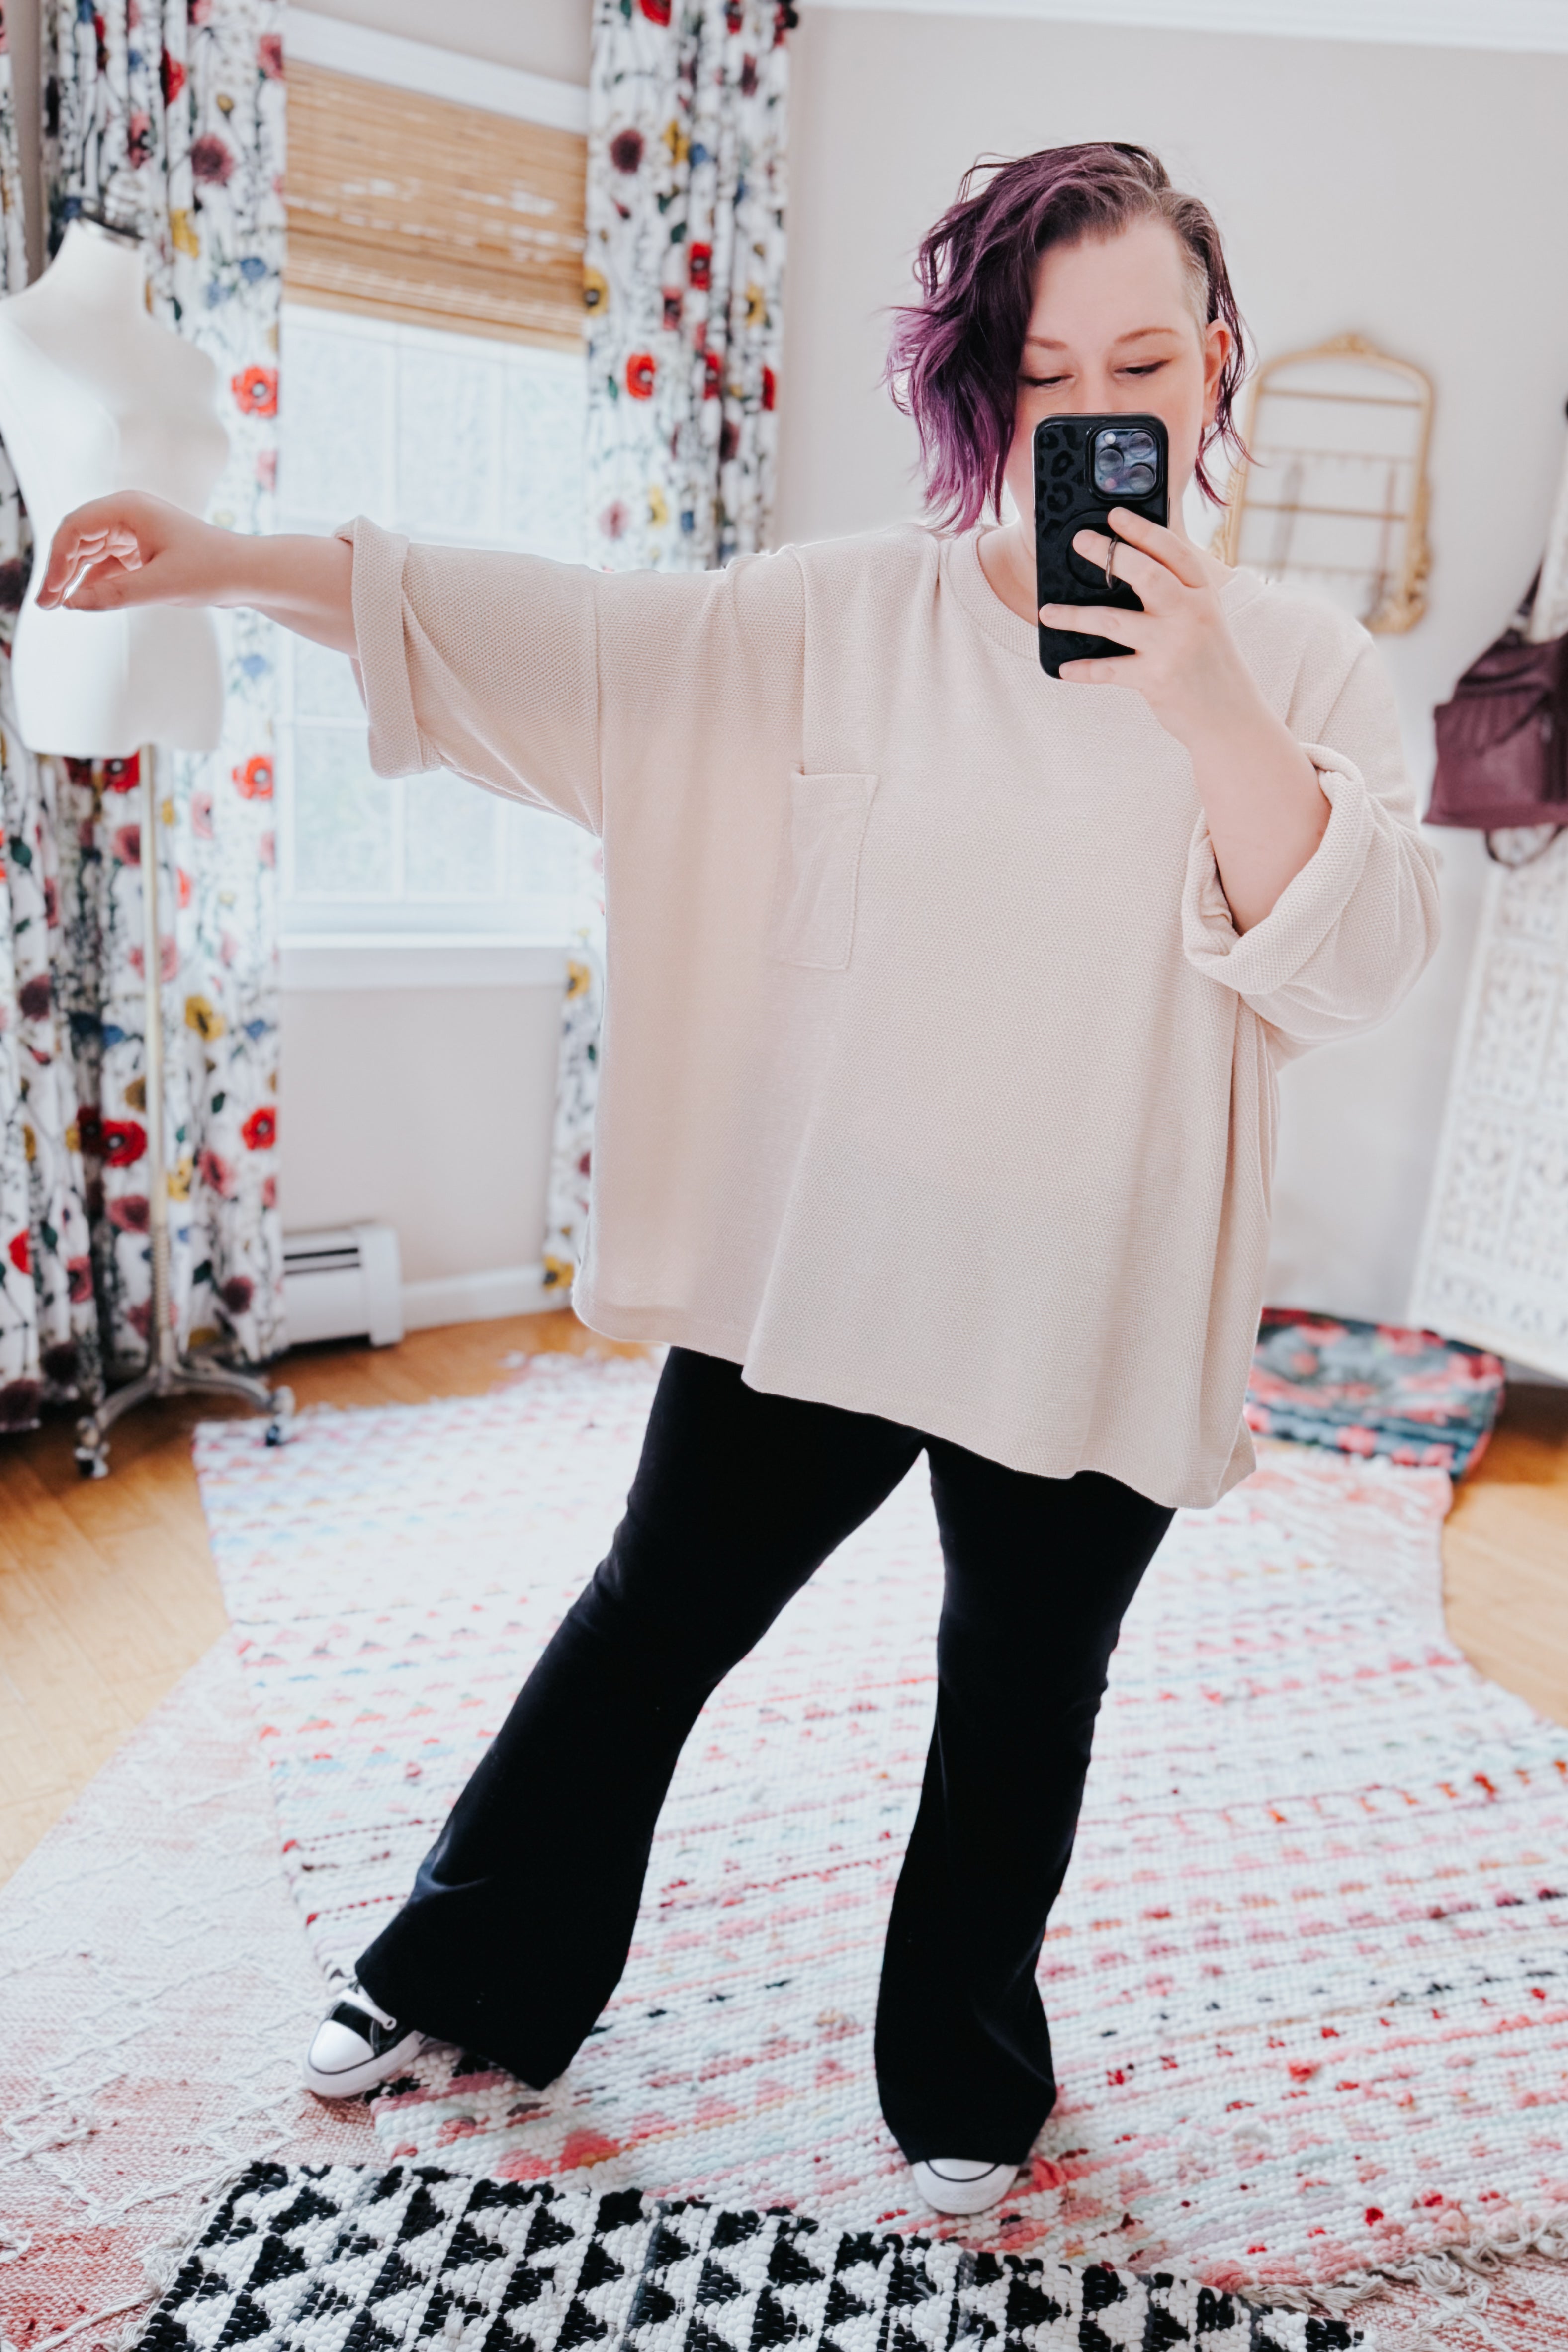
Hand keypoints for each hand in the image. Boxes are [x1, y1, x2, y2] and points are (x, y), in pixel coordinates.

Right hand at [37, 491, 234, 612]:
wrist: (247, 573)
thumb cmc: (212, 570)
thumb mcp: (161, 585)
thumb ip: (115, 593)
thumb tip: (73, 603)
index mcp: (129, 508)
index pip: (76, 527)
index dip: (57, 559)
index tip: (51, 591)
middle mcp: (127, 514)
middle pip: (78, 537)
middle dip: (60, 569)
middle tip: (45, 603)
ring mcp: (133, 531)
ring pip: (90, 551)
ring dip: (73, 577)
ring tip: (57, 606)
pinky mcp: (141, 550)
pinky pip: (107, 563)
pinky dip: (94, 581)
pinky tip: (82, 601)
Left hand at [1038, 505, 1267, 754]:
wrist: (1231, 716)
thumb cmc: (1209, 662)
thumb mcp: (1204, 617)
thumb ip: (1176, 590)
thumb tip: (1128, 562)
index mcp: (1203, 592)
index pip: (1173, 550)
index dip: (1142, 529)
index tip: (1114, 514)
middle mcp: (1191, 613)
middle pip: (1147, 575)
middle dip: (1109, 555)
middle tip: (1079, 541)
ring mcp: (1173, 646)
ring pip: (1114, 621)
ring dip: (1075, 616)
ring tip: (1046, 612)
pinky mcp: (1157, 678)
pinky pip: (1110, 670)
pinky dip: (1084, 670)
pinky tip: (1064, 668)